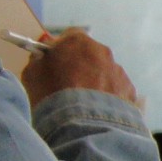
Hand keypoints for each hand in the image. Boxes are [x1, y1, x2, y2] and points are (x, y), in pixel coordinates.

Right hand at [20, 29, 137, 109]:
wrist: (84, 124)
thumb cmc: (52, 94)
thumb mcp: (32, 73)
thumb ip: (39, 60)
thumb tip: (44, 57)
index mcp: (78, 42)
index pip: (70, 36)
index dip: (62, 49)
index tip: (56, 62)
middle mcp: (102, 51)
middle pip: (90, 55)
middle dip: (81, 66)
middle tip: (69, 85)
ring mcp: (118, 70)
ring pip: (104, 72)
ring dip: (95, 82)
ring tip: (84, 103)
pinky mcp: (129, 90)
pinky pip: (116, 89)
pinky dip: (108, 97)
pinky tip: (98, 110)